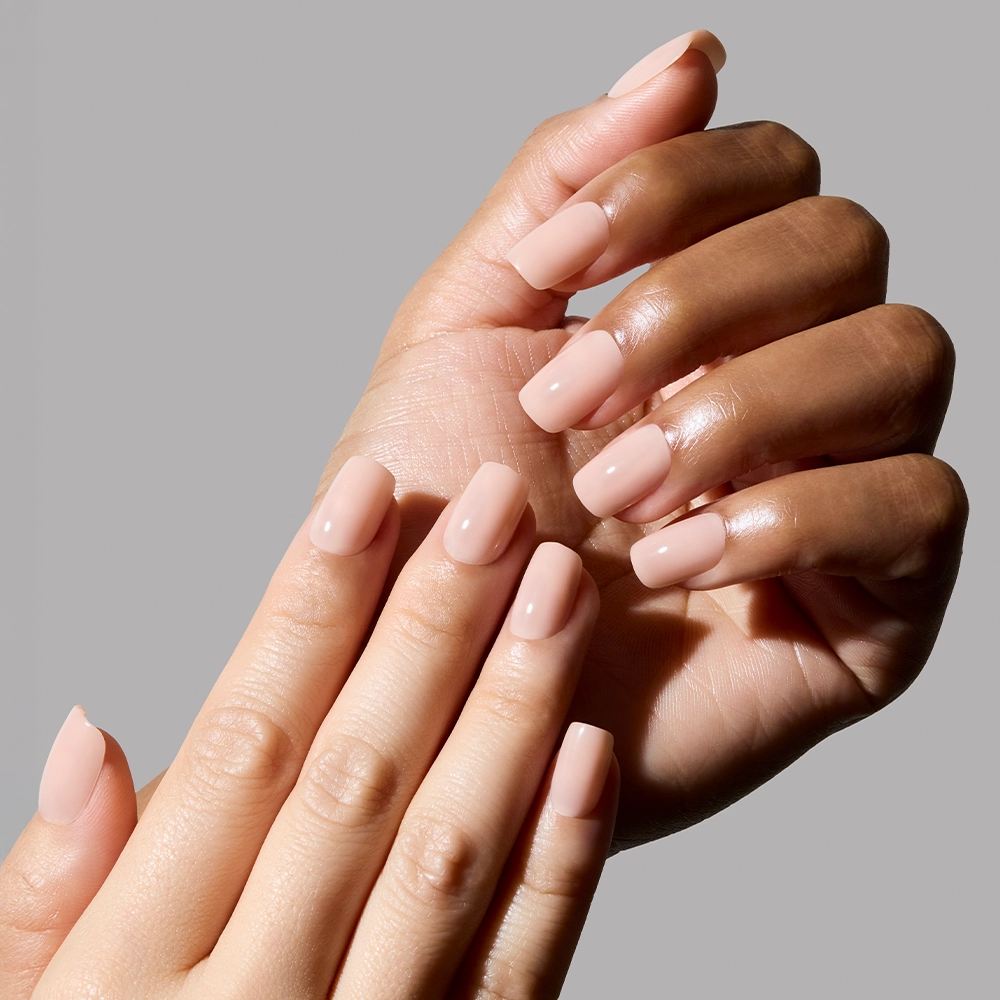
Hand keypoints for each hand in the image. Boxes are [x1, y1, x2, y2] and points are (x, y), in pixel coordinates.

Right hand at [2, 461, 616, 998]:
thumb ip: (45, 894)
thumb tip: (92, 733)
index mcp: (139, 972)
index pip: (244, 743)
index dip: (306, 606)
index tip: (362, 494)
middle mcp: (264, 999)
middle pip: (364, 772)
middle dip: (435, 623)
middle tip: (497, 503)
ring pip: (453, 849)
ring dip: (514, 706)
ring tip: (559, 584)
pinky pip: (517, 971)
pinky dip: (560, 859)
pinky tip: (589, 748)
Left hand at [325, 33, 967, 847]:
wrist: (441, 687)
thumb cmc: (449, 522)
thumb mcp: (467, 328)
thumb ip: (566, 184)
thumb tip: (692, 55)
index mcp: (707, 309)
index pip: (773, 167)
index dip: (665, 191)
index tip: (550, 268)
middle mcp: (793, 379)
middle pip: (844, 242)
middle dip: (695, 306)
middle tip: (572, 402)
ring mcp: (847, 484)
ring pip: (902, 352)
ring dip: (740, 407)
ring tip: (619, 492)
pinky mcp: (877, 600)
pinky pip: (917, 503)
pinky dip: (790, 511)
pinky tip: (678, 558)